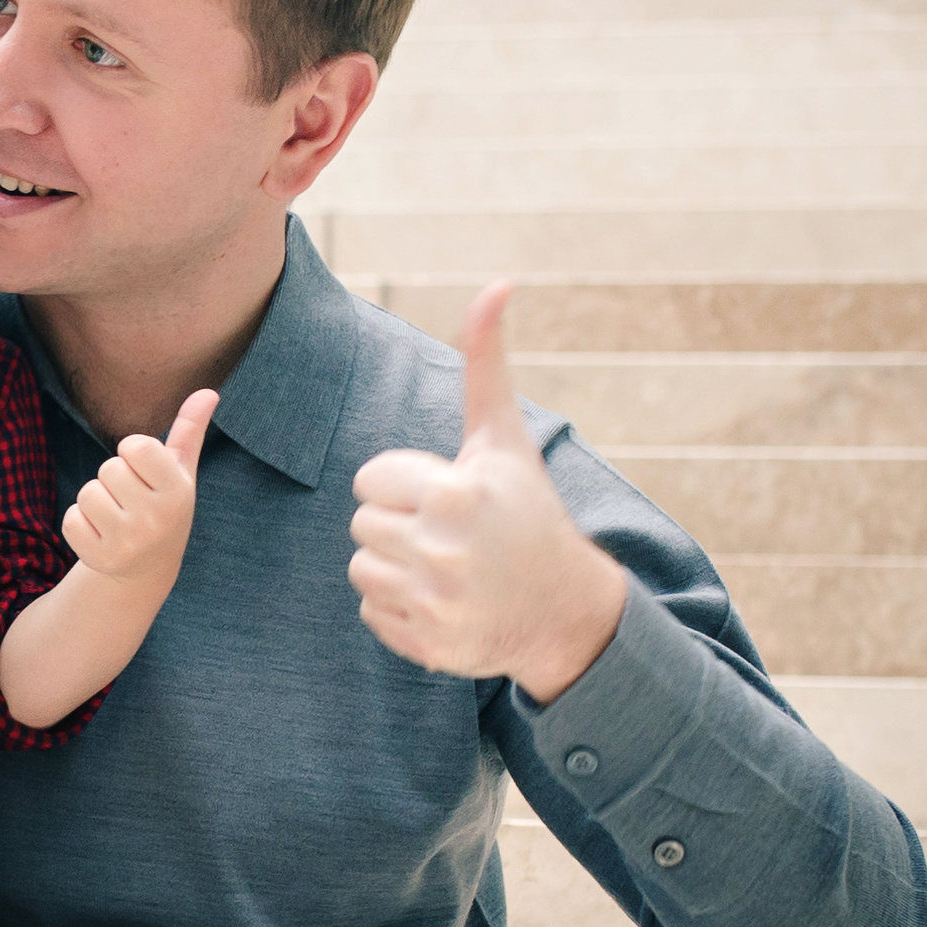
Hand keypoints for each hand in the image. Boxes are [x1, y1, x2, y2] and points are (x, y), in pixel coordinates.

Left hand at [62, 389, 218, 589]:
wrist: (149, 567)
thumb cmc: (164, 505)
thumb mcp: (180, 470)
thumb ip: (190, 430)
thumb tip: (208, 391)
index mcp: (177, 492)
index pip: (136, 446)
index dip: (132, 453)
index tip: (143, 471)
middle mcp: (156, 519)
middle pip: (108, 469)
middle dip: (113, 478)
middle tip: (130, 499)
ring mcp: (129, 543)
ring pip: (87, 493)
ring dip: (95, 501)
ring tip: (116, 516)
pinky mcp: (101, 560)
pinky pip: (70, 520)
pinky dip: (79, 523)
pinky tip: (101, 534)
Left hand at [347, 281, 626, 703]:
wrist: (566, 609)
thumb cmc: (527, 512)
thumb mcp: (505, 439)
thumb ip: (486, 362)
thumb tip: (497, 283)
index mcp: (456, 493)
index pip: (369, 479)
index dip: (401, 483)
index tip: (443, 495)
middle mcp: (443, 549)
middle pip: (362, 523)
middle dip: (397, 522)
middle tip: (447, 533)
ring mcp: (436, 602)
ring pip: (361, 566)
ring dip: (393, 565)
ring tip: (443, 565)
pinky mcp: (428, 643)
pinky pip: (371, 611)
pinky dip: (399, 608)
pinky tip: (442, 601)